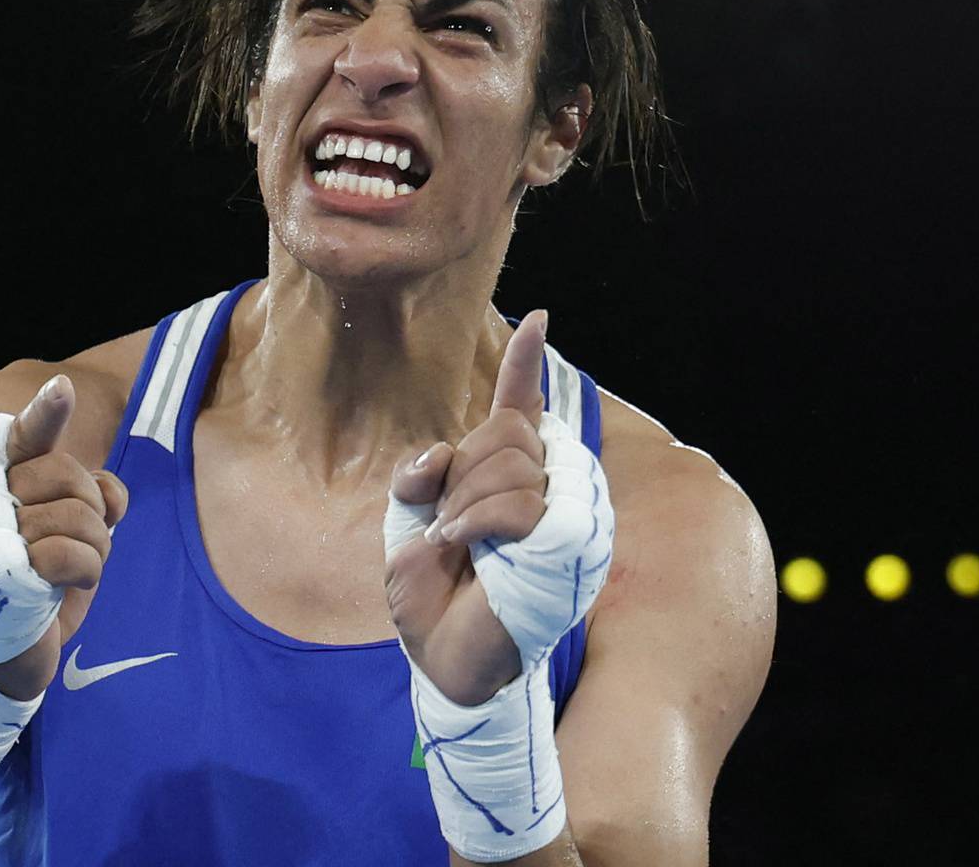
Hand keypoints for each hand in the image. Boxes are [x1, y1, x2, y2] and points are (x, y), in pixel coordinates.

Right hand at [0, 376, 128, 701]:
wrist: (5, 660)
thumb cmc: (39, 588)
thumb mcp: (68, 535)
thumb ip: (85, 498)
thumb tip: (112, 491)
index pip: (22, 437)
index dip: (45, 412)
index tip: (64, 390)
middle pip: (65, 471)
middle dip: (91, 507)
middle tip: (81, 541)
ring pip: (74, 512)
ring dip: (93, 547)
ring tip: (70, 572)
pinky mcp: (0, 576)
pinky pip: (68, 551)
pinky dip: (85, 571)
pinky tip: (65, 591)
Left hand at [384, 310, 550, 706]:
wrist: (441, 658)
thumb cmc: (433, 593)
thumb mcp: (410, 516)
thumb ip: (423, 471)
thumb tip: (443, 447)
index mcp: (510, 475)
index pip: (522, 406)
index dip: (526, 362)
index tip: (536, 319)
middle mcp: (547, 487)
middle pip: (506, 430)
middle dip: (460, 472)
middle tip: (446, 526)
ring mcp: (566, 514)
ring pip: (510, 459)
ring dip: (461, 502)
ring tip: (453, 546)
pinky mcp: (568, 543)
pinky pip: (517, 500)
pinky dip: (473, 521)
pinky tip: (459, 549)